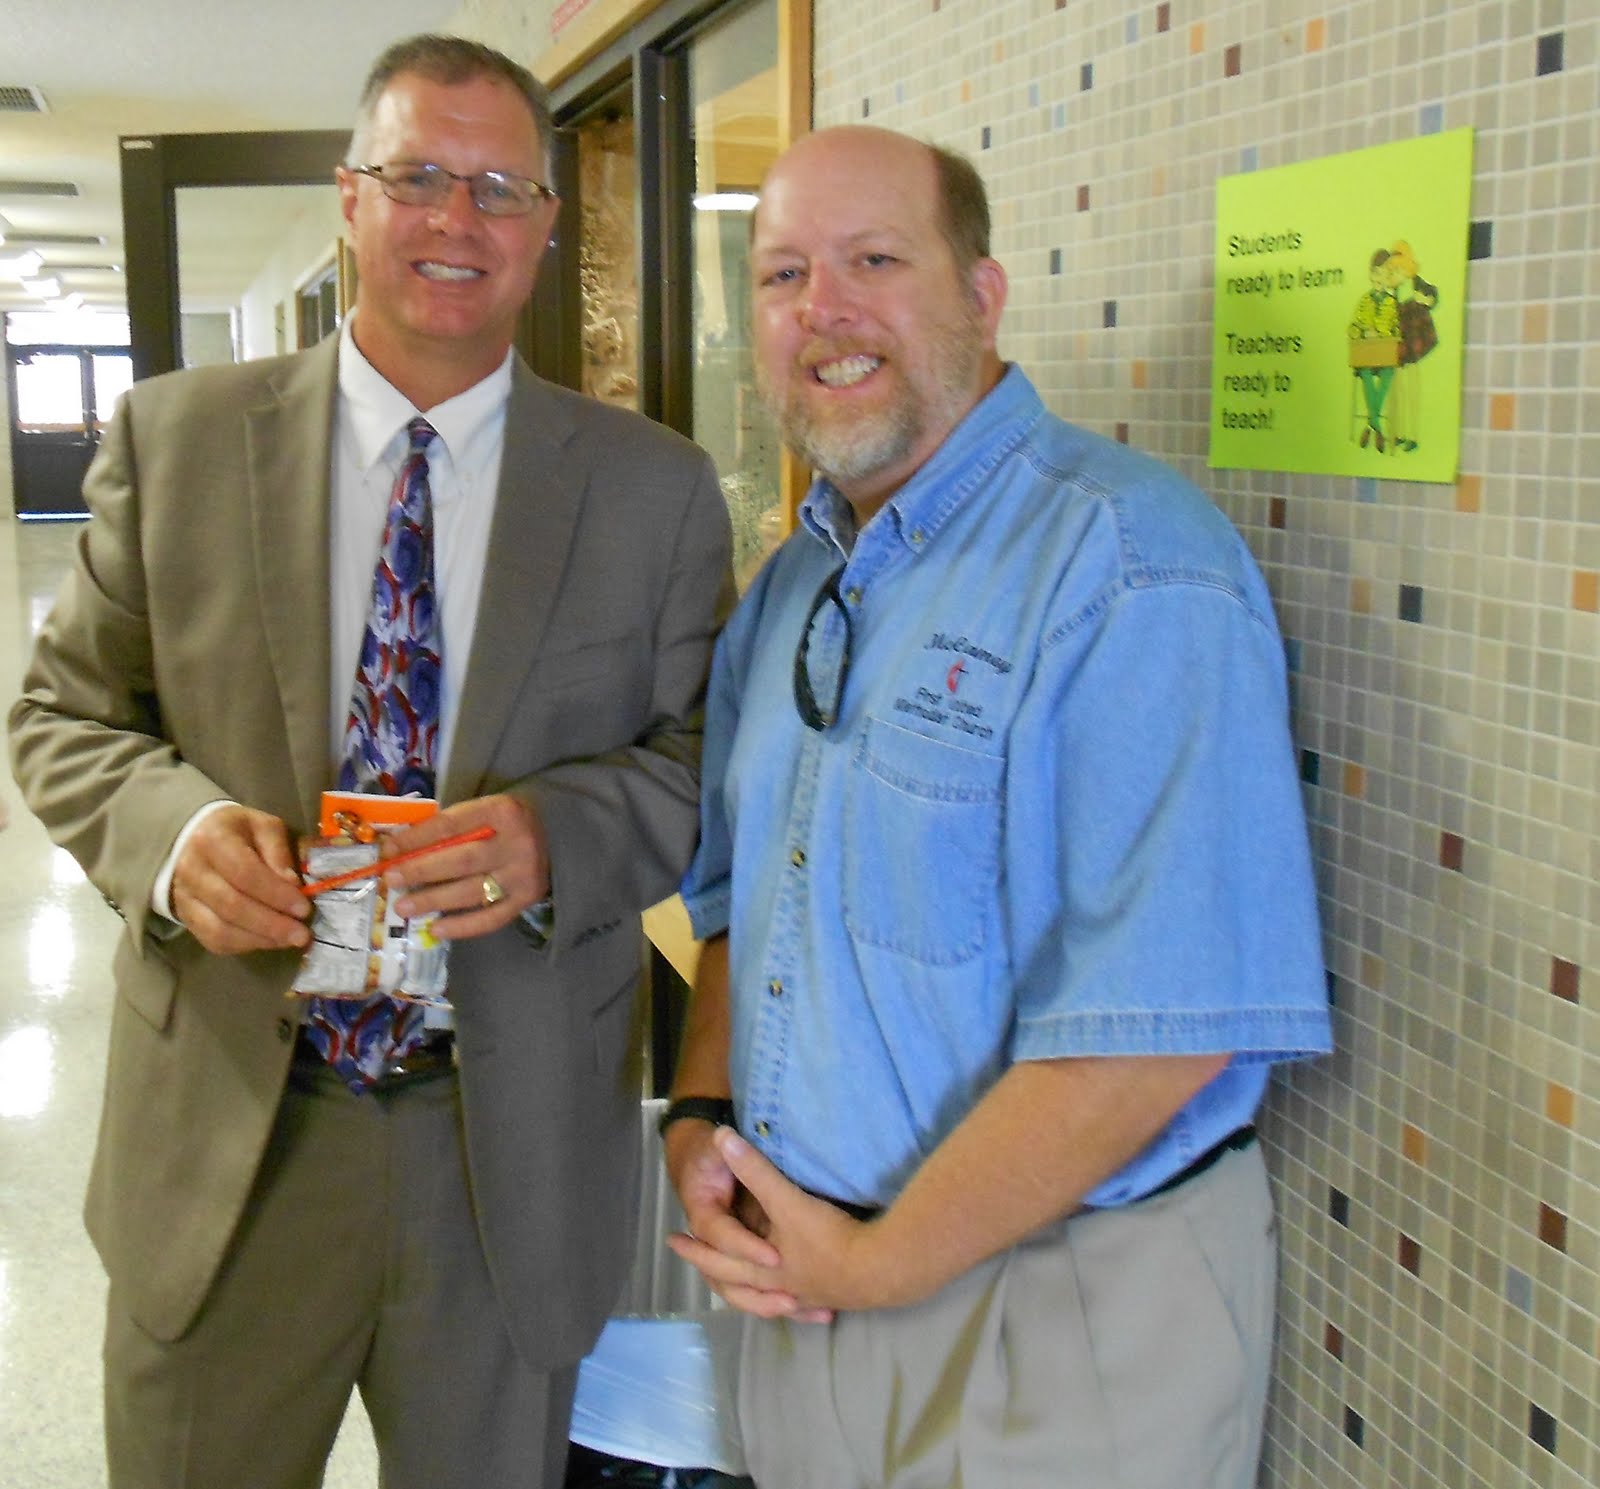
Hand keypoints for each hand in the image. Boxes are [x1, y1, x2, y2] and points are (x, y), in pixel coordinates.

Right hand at [171, 804, 309, 954]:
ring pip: (219, 930)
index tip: (303, 909)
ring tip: (289, 940)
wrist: (194, 840)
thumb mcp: (264, 827)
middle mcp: (191, 870)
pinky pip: (213, 941)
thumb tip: (292, 885)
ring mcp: (183, 897)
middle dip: (271, 924)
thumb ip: (279, 853)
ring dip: (259, 939)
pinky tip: (269, 941)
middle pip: (231, 905)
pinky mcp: (185, 917)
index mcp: (212, 839)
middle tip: (301, 934)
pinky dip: (244, 946)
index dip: (276, 895)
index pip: (245, 873)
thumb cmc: (238, 832)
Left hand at [382, 794, 548, 939]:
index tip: (389, 850)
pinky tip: (436, 929)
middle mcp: (517, 843)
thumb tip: (402, 848)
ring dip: (434, 901)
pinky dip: (462, 926)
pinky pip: (491, 918)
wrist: (558, 833)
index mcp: (503, 811)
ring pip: (472, 891)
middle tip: (391, 880)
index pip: (451, 826)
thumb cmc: (509, 819)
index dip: (417, 838)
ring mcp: (524, 875)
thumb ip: (451, 826)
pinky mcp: (527, 900)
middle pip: (461, 860)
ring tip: (404, 907)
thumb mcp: (485, 808)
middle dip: (421, 871)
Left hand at [667, 1127, 889, 1320]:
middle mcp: (776, 1287)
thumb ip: (755, 1169)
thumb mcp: (786, 1200)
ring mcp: (804, 1297)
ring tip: (745, 1292)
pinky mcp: (828, 1298)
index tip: (675, 1240)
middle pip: (737, 1287)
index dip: (696, 1247)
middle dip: (715, 1273)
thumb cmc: (827, 1237)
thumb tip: (721, 1138)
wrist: (878, 1270)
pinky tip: (802, 1305)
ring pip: (767, 1302)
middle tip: (696, 1267)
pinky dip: (794, 1305)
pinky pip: (801, 1305)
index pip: (719, 1258)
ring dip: (751, 1297)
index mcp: (760, 1267)